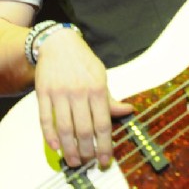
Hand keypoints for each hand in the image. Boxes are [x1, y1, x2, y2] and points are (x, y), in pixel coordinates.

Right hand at [34, 28, 132, 167]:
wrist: (59, 43)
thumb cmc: (83, 61)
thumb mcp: (101, 76)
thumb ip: (111, 98)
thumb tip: (128, 111)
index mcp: (97, 87)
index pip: (103, 123)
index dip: (105, 145)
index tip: (105, 159)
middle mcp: (79, 91)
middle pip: (83, 129)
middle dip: (87, 151)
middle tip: (88, 161)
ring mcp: (60, 92)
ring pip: (64, 128)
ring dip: (69, 149)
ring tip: (73, 160)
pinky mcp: (44, 93)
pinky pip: (45, 119)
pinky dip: (50, 136)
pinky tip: (56, 146)